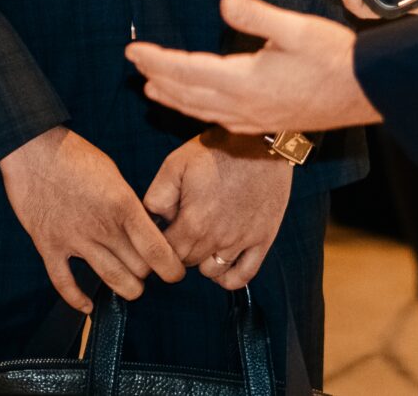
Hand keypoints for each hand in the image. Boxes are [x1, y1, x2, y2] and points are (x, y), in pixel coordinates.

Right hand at [0, 126, 186, 312]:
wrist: (33, 150)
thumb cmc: (76, 157)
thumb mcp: (114, 176)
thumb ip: (128, 205)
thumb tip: (143, 228)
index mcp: (123, 205)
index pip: (155, 249)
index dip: (171, 268)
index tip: (175, 272)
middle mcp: (101, 227)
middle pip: (137, 269)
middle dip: (148, 274)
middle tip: (149, 271)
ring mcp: (74, 239)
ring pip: (109, 280)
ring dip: (125, 289)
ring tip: (131, 287)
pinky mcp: (48, 246)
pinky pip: (65, 283)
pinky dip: (77, 300)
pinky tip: (87, 306)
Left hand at [128, 0, 380, 135]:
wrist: (366, 92)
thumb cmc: (334, 56)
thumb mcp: (297, 27)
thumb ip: (257, 15)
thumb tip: (224, 2)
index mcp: (245, 81)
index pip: (187, 70)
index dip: (157, 60)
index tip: (132, 51)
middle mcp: (243, 105)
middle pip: (187, 93)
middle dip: (157, 78)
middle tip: (134, 65)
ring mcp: (255, 118)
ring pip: (201, 110)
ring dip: (173, 98)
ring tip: (151, 89)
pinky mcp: (267, 123)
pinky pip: (220, 119)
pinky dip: (198, 111)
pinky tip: (200, 107)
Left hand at [143, 128, 294, 290]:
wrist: (261, 141)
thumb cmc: (217, 150)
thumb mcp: (175, 164)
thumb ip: (157, 197)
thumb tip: (153, 221)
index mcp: (193, 222)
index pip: (166, 253)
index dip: (161, 243)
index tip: (164, 231)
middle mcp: (217, 238)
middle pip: (187, 262)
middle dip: (180, 248)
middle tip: (182, 229)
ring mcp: (242, 241)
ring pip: (211, 270)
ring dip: (202, 260)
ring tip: (202, 239)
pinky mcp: (264, 238)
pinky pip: (244, 275)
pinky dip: (229, 277)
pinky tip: (221, 261)